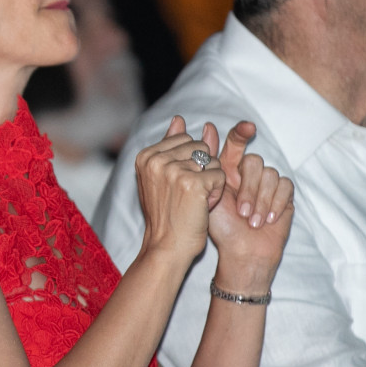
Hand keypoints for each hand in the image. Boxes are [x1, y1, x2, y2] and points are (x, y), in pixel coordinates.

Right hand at [133, 117, 227, 265]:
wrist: (166, 248)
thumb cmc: (166, 216)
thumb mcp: (162, 178)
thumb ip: (170, 146)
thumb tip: (179, 118)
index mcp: (146, 155)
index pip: (186, 141)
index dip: (191, 164)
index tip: (178, 186)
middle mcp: (156, 159)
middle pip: (201, 148)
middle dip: (203, 170)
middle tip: (188, 195)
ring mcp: (173, 170)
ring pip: (213, 162)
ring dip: (211, 183)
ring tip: (195, 201)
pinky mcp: (192, 182)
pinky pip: (219, 176)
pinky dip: (216, 193)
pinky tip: (203, 207)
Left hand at [206, 120, 291, 290]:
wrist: (241, 253)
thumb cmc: (221, 228)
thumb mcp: (209, 193)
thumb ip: (209, 163)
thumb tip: (208, 127)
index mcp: (228, 169)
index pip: (236, 142)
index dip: (242, 132)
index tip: (248, 127)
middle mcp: (248, 174)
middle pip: (253, 161)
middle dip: (248, 188)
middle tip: (241, 212)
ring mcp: (267, 184)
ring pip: (270, 174)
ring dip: (261, 201)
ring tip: (252, 222)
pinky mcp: (284, 195)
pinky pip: (285, 186)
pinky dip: (276, 203)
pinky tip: (268, 219)